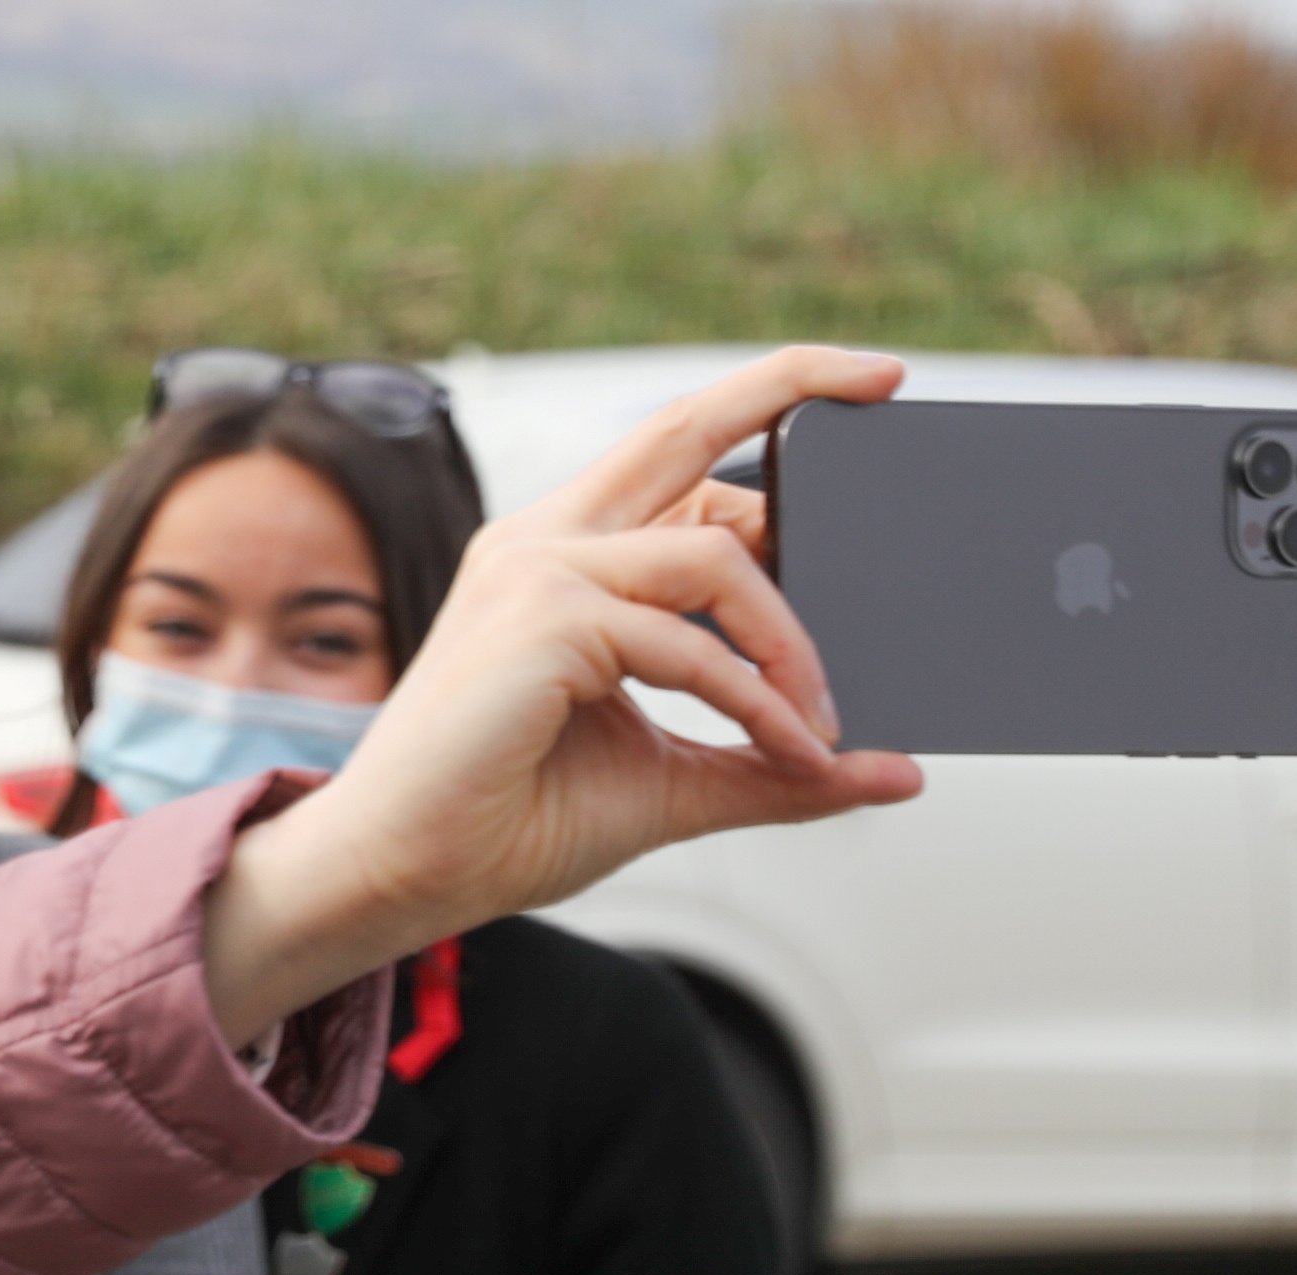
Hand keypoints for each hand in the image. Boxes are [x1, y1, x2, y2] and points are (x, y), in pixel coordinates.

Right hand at [206, 346, 926, 1041]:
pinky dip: (756, 700)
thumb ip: (776, 764)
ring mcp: (536, 571)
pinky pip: (688, 644)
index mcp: (562, 558)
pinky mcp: (540, 620)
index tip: (861, 399)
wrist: (404, 873)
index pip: (680, 459)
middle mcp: (545, 543)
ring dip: (791, 643)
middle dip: (791, 382)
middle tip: (889, 379)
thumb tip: (892, 772)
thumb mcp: (675, 783)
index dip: (768, 418)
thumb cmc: (507, 820)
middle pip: (683, 426)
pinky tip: (790, 750)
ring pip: (711, 558)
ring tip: (823, 727)